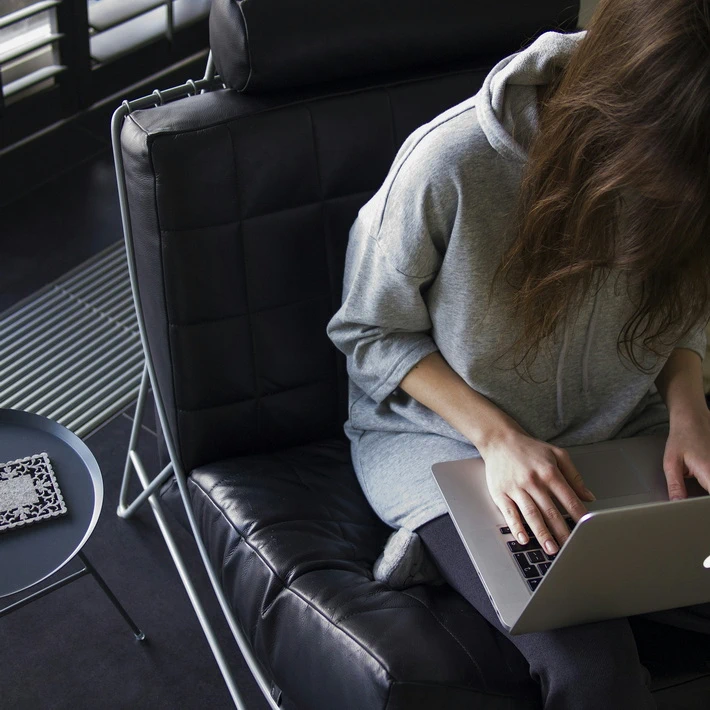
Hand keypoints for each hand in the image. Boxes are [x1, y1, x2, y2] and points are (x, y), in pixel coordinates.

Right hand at [478, 430, 594, 554]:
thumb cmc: (529, 448)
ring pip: (531, 514)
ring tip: (551, 549)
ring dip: (542, 533)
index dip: (579, 515)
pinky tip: (523, 539)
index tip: (586, 530)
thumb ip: (574, 476)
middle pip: (550, 511)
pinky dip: (517, 527)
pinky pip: (510, 513)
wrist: (499, 439)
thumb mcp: (557, 455)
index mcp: (549, 472)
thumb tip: (589, 497)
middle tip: (570, 548)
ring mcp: (516, 488)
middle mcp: (533, 481)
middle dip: (561, 532)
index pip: (568, 498)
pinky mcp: (501, 493)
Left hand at [663, 408, 709, 499]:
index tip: (697, 511)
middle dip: (703, 498)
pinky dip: (707, 481)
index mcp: (709, 472)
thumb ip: (675, 485)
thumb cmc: (682, 437)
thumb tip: (677, 504)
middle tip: (692, 490)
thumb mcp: (671, 462)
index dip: (703, 507)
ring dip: (705, 488)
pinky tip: (702, 478)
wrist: (693, 418)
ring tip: (693, 473)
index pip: (709, 500)